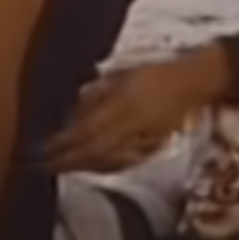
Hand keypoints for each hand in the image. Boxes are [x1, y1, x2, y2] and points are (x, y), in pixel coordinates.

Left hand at [44, 43, 229, 173]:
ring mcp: (144, 138)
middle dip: (68, 159)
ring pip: (109, 159)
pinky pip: (126, 161)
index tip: (43, 146)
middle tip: (45, 164)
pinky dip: (106, 167)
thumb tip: (74, 103)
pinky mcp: (154, 146)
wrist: (194, 82)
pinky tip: (94, 168)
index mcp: (125, 102)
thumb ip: (100, 87)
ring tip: (63, 168)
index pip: (88, 128)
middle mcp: (133, 124)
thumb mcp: (126, 71)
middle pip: (94, 149)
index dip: (64, 140)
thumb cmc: (158, 71)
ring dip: (84, 166)